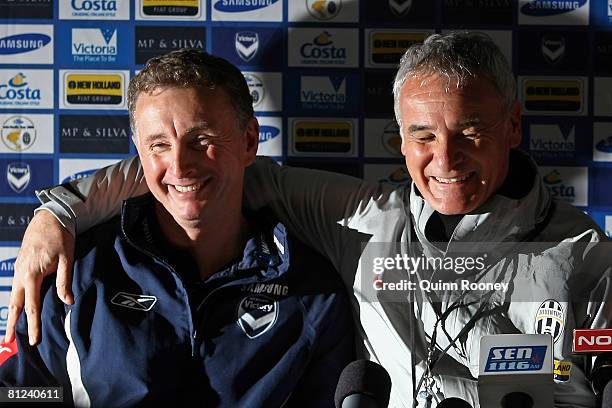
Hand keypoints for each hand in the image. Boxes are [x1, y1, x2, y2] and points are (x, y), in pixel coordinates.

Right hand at [4, 210, 74, 344]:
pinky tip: (19, 305)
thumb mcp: (66, 259)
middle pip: (16, 304)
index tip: (33, 340)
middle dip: (12, 324)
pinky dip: (16, 299)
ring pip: (14, 295)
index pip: (32, 306)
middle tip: (9, 342)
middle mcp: (21, 274)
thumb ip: (64, 281)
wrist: (49, 217)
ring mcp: (18, 269)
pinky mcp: (20, 265)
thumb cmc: (60, 237)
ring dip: (13, 312)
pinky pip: (17, 286)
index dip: (32, 325)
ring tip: (11, 328)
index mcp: (32, 275)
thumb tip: (67, 301)